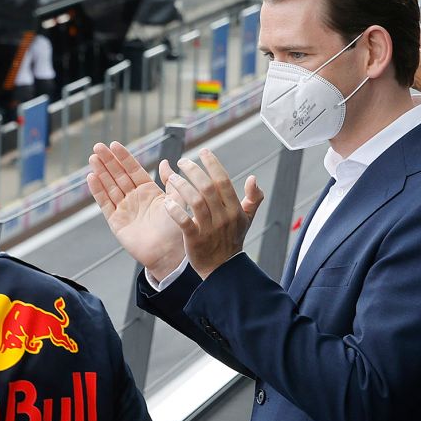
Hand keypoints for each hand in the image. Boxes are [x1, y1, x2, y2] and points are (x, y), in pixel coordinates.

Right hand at [87, 142, 185, 283]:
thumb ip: (170, 181)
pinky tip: (91, 177)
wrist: (170, 253)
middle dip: (108, 161)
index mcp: (149, 191)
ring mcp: (124, 209)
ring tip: (92, 157)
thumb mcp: (177, 199)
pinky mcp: (116, 222)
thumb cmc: (178, 227)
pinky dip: (98, 191)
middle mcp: (135, 199)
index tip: (114, 144)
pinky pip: (105, 203)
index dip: (123, 157)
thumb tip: (165, 162)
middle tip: (98, 146)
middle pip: (118, 175)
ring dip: (101, 172)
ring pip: (110, 186)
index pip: (133, 170)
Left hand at [160, 151, 263, 279]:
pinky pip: (184, 221)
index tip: (204, 151)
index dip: (213, 164)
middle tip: (183, 162)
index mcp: (235, 209)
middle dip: (194, 171)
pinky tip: (167, 201)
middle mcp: (223, 217)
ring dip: (182, 186)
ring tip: (172, 177)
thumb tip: (253, 178)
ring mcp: (209, 229)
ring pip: (195, 201)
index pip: (223, 181)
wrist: (223, 269)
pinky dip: (175, 210)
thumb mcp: (247, 219)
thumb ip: (253, 198)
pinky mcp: (195, 240)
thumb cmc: (232, 240)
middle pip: (207, 187)